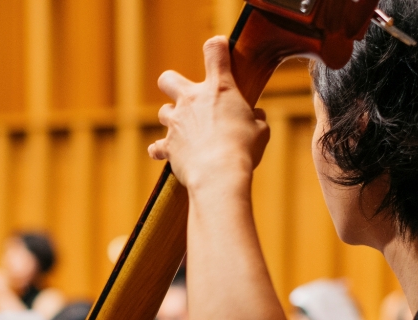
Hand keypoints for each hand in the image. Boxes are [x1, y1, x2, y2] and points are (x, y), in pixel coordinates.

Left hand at [148, 36, 269, 193]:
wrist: (219, 174)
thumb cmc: (243, 150)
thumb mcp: (260, 130)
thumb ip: (256, 119)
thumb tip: (256, 117)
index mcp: (219, 88)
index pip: (214, 50)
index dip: (217, 47)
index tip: (220, 50)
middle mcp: (192, 100)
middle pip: (168, 79)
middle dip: (173, 84)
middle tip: (185, 97)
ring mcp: (176, 122)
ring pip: (162, 112)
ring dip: (171, 119)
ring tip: (183, 131)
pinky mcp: (168, 146)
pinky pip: (156, 147)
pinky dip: (160, 150)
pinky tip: (166, 154)